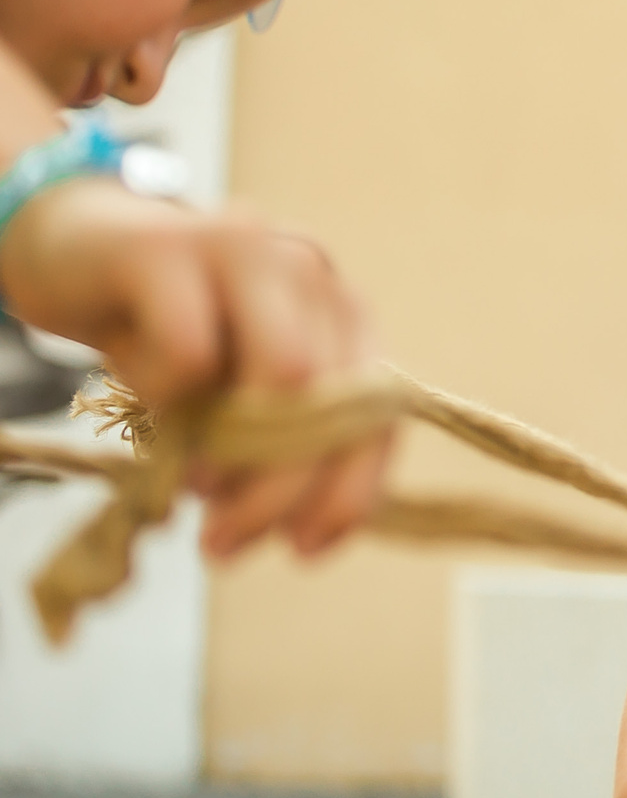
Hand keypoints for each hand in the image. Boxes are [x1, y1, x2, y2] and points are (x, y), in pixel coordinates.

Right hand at [0, 178, 387, 555]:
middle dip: (278, 496)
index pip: (380, 419)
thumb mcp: (234, 393)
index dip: (349, 495)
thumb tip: (300, 530)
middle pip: (333, 409)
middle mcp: (313, 278)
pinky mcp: (171, 249)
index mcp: (344, 316)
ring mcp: (249, 252)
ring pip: (282, 376)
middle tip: (222, 543)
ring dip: (230, 455)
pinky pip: (188, 351)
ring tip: (190, 480)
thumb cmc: (166, 329)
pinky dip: (164, 399)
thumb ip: (278, 442)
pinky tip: (147, 399)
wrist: (77, 245)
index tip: (304, 552)